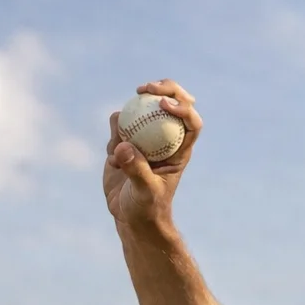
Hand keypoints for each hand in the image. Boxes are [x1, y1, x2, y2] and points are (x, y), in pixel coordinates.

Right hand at [103, 79, 202, 231]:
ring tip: (120, 155)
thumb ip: (136, 170)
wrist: (131, 216)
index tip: (163, 103)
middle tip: (142, 88)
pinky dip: (112, 135)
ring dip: (127, 122)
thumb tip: (124, 146)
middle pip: (172, 103)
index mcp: (180, 150)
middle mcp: (165, 138)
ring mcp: (145, 137)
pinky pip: (118, 124)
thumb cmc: (146, 208)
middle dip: (162, 88)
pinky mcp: (126, 139)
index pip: (191, 122)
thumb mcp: (145, 192)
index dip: (182, 107)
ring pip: (140, 110)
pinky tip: (113, 161)